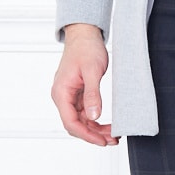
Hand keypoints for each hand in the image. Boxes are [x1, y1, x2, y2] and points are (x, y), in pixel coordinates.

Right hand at [51, 24, 119, 144]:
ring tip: (113, 135)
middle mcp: (62, 97)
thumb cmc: (86, 48)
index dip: (86, 135)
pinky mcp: (77, 94)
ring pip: (81, 121)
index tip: (101, 141)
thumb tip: (94, 116)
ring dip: (96, 130)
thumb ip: (93, 95)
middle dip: (93, 135)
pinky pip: (85, 113)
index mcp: (61, 92)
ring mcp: (69, 96)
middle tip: (112, 140)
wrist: (84, 34)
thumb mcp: (92, 71)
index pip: (71, 122)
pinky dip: (95, 121)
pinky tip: (107, 125)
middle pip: (75, 125)